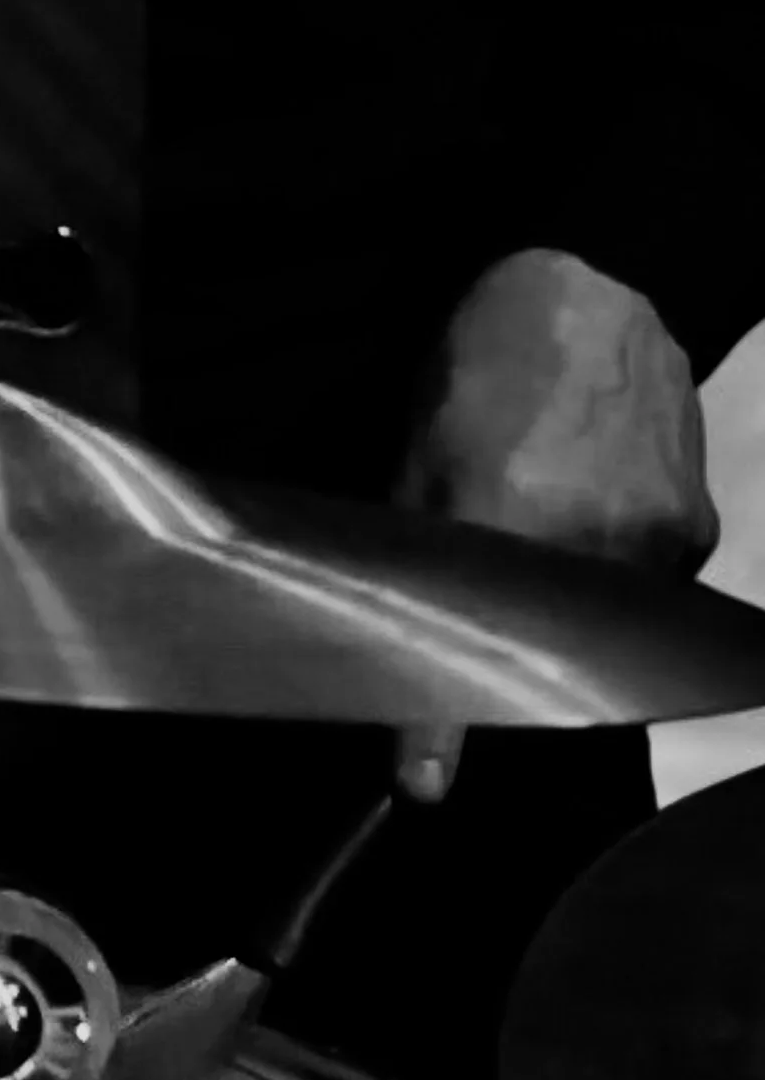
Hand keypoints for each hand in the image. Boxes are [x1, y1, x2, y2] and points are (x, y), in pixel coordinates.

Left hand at [389, 247, 718, 802]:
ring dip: (565, 590)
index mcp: (506, 506)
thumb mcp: (422, 445)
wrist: (591, 295)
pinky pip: (644, 584)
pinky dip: (609, 562)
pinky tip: (587, 501)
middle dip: (513, 639)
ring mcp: (655, 537)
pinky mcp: (697, 533)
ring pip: (598, 615)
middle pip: (543, 640)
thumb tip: (382, 624)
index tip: (419, 784)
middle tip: (496, 592)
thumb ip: (412, 540)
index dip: (438, 726)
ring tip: (545, 516)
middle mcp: (592, 536)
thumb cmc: (486, 362)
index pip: (469, 640)